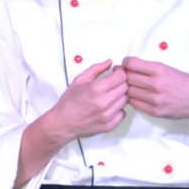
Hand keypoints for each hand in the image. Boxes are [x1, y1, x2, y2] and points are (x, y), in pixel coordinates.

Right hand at [14, 60, 127, 188]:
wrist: (62, 124)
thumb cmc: (69, 102)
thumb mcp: (79, 80)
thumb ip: (96, 69)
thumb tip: (110, 62)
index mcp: (96, 89)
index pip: (121, 77)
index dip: (120, 72)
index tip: (116, 72)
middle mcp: (104, 102)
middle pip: (125, 88)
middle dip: (120, 83)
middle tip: (112, 84)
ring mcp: (108, 115)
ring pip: (125, 100)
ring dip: (120, 96)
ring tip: (109, 96)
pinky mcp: (109, 125)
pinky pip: (122, 113)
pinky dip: (118, 109)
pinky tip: (108, 107)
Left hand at [122, 56, 188, 174]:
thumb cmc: (184, 83)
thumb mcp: (169, 69)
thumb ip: (150, 68)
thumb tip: (129, 66)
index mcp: (160, 70)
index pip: (132, 64)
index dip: (125, 63)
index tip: (125, 64)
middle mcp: (156, 84)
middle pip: (128, 77)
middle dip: (123, 75)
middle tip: (122, 75)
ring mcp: (155, 99)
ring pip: (129, 91)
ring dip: (127, 88)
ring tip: (131, 86)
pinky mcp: (155, 111)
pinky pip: (135, 104)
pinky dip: (133, 99)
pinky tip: (136, 95)